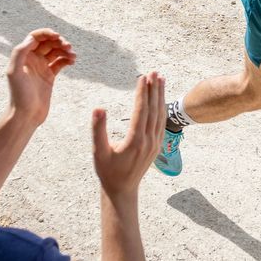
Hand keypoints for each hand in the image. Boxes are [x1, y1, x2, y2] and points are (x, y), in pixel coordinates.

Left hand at [6, 29, 76, 124]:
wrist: (26, 114)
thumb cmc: (18, 95)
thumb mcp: (14, 72)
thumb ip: (19, 53)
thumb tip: (31, 38)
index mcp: (23, 56)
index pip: (35, 37)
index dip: (47, 33)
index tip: (57, 36)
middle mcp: (32, 59)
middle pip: (48, 43)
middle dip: (59, 41)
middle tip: (68, 46)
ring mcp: (41, 67)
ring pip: (56, 52)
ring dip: (65, 50)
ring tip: (73, 55)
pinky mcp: (49, 76)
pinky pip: (60, 63)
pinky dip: (67, 59)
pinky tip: (72, 61)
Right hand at [91, 72, 164, 198]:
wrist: (122, 189)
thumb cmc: (107, 171)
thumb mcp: (98, 151)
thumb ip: (98, 129)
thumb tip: (98, 109)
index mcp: (135, 141)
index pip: (141, 111)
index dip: (142, 93)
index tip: (142, 77)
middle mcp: (149, 141)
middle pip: (153, 110)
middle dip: (154, 89)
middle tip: (154, 72)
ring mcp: (155, 143)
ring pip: (160, 115)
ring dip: (160, 96)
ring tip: (160, 79)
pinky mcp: (157, 145)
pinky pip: (161, 122)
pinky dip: (162, 107)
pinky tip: (160, 98)